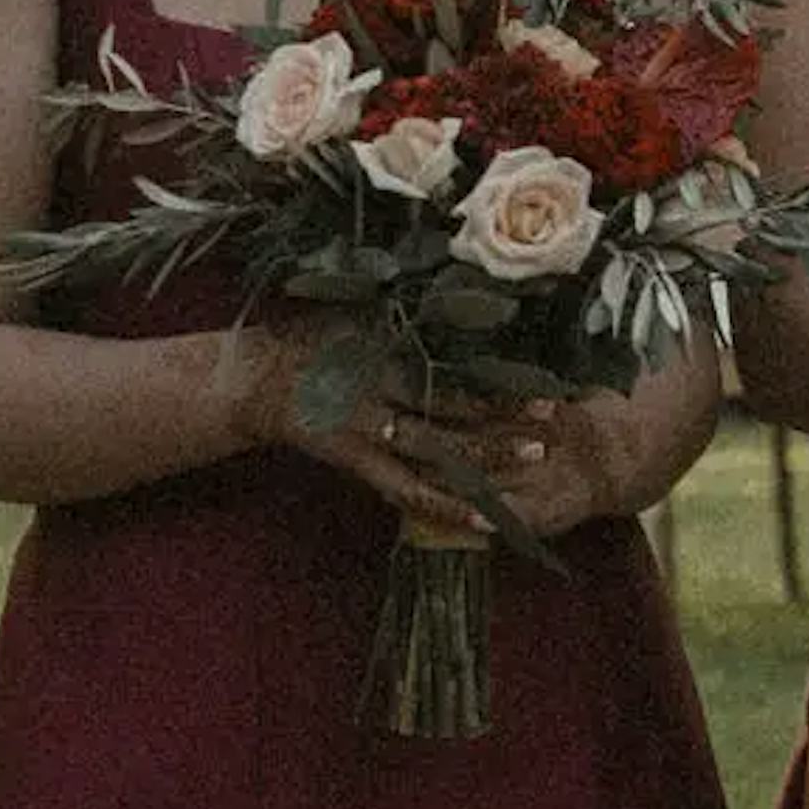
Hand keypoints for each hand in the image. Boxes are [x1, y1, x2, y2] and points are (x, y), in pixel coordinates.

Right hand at [229, 334, 610, 537]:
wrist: (257, 380)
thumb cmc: (311, 337)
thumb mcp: (356, 313)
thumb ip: (405, 314)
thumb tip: (461, 289)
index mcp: (379, 352)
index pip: (448, 365)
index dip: (494, 374)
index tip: (538, 371)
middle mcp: (377, 394)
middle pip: (450, 409)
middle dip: (502, 414)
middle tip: (551, 414)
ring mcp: (369, 434)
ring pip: (437, 453)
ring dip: (487, 456)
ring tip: (535, 456)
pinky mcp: (359, 465)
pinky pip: (407, 491)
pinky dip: (446, 506)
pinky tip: (484, 519)